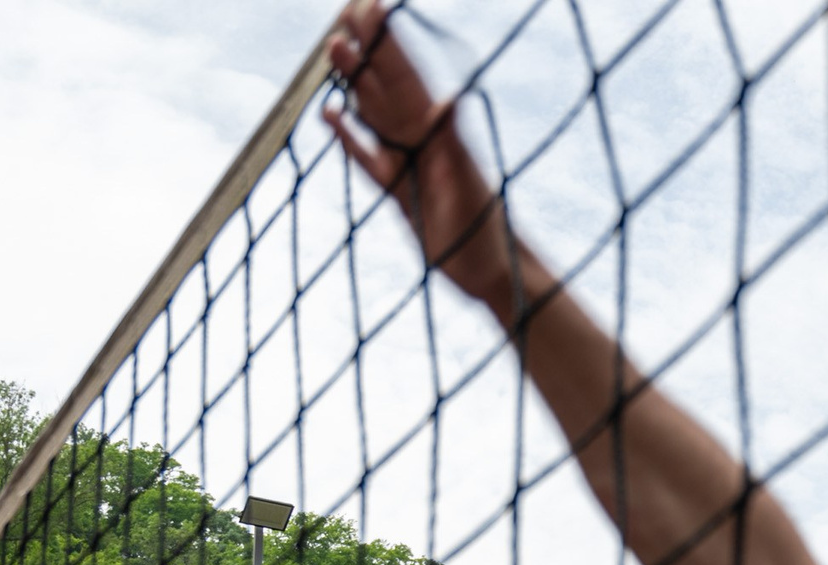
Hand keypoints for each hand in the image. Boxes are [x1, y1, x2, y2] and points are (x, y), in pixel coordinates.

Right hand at [323, 2, 520, 303]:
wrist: (496, 275)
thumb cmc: (489, 235)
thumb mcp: (469, 188)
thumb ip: (455, 146)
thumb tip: (448, 100)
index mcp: (438, 132)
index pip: (406, 76)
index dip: (387, 41)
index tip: (370, 4)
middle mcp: (422, 141)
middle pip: (385, 85)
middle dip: (366, 48)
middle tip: (346, 9)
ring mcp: (408, 164)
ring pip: (373, 114)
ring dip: (354, 82)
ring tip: (333, 47)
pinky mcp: (398, 193)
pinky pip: (367, 158)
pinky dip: (348, 137)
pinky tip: (331, 116)